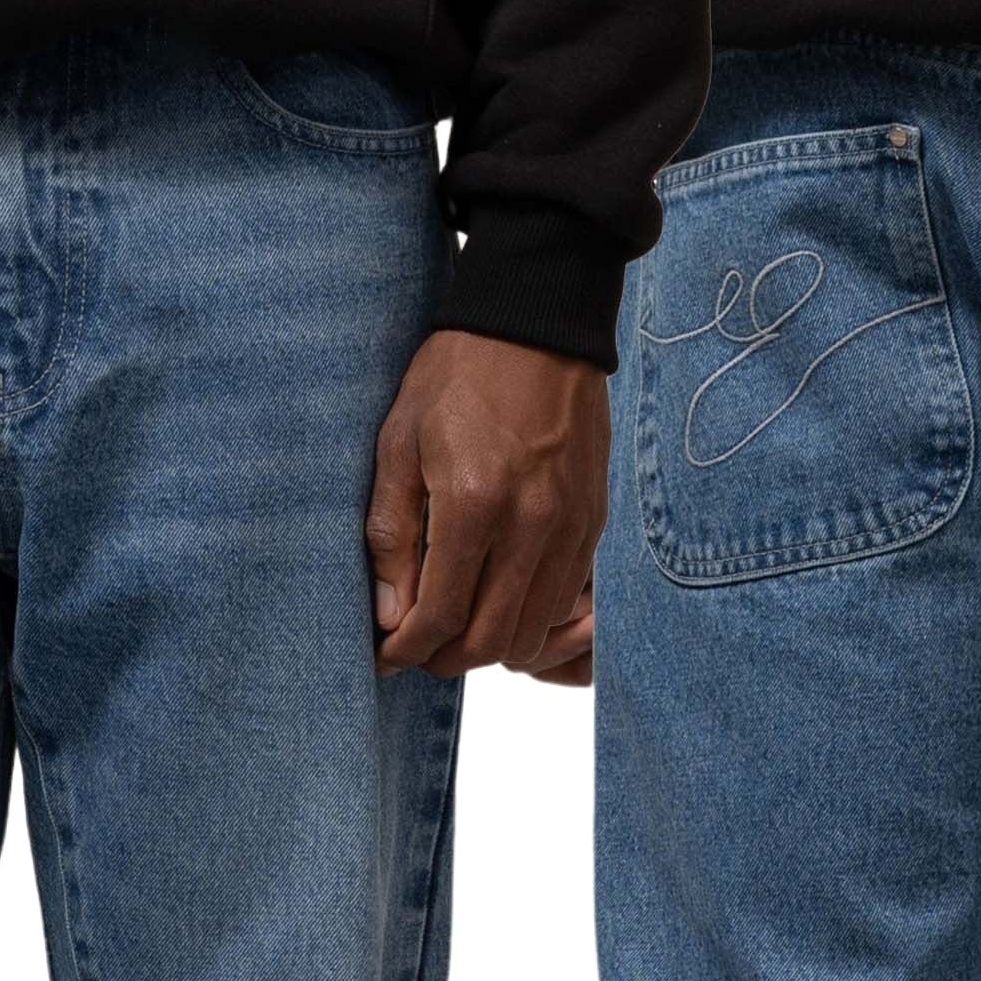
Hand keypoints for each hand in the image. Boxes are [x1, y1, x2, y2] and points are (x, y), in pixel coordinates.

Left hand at [367, 330, 606, 676]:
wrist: (537, 322)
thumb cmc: (459, 375)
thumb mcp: (400, 443)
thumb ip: (392, 534)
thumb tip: (390, 614)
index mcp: (474, 505)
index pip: (441, 616)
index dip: (408, 649)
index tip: (387, 655)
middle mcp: (531, 526)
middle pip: (491, 641)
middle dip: (447, 658)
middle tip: (419, 650)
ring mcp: (570, 528)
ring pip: (534, 632)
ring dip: (492, 647)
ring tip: (458, 628)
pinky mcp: (593, 522)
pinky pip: (563, 600)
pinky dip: (531, 619)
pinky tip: (501, 599)